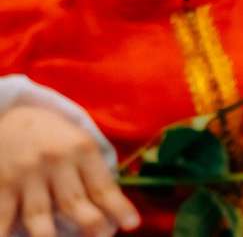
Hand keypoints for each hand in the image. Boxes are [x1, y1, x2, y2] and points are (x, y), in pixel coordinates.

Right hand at [0, 104, 139, 236]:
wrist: (13, 115)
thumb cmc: (54, 136)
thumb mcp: (79, 143)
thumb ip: (92, 172)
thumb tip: (112, 210)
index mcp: (81, 149)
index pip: (102, 186)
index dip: (118, 208)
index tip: (132, 225)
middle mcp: (55, 161)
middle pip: (74, 202)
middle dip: (91, 225)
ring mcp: (25, 175)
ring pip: (39, 217)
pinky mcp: (0, 185)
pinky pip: (4, 217)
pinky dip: (8, 233)